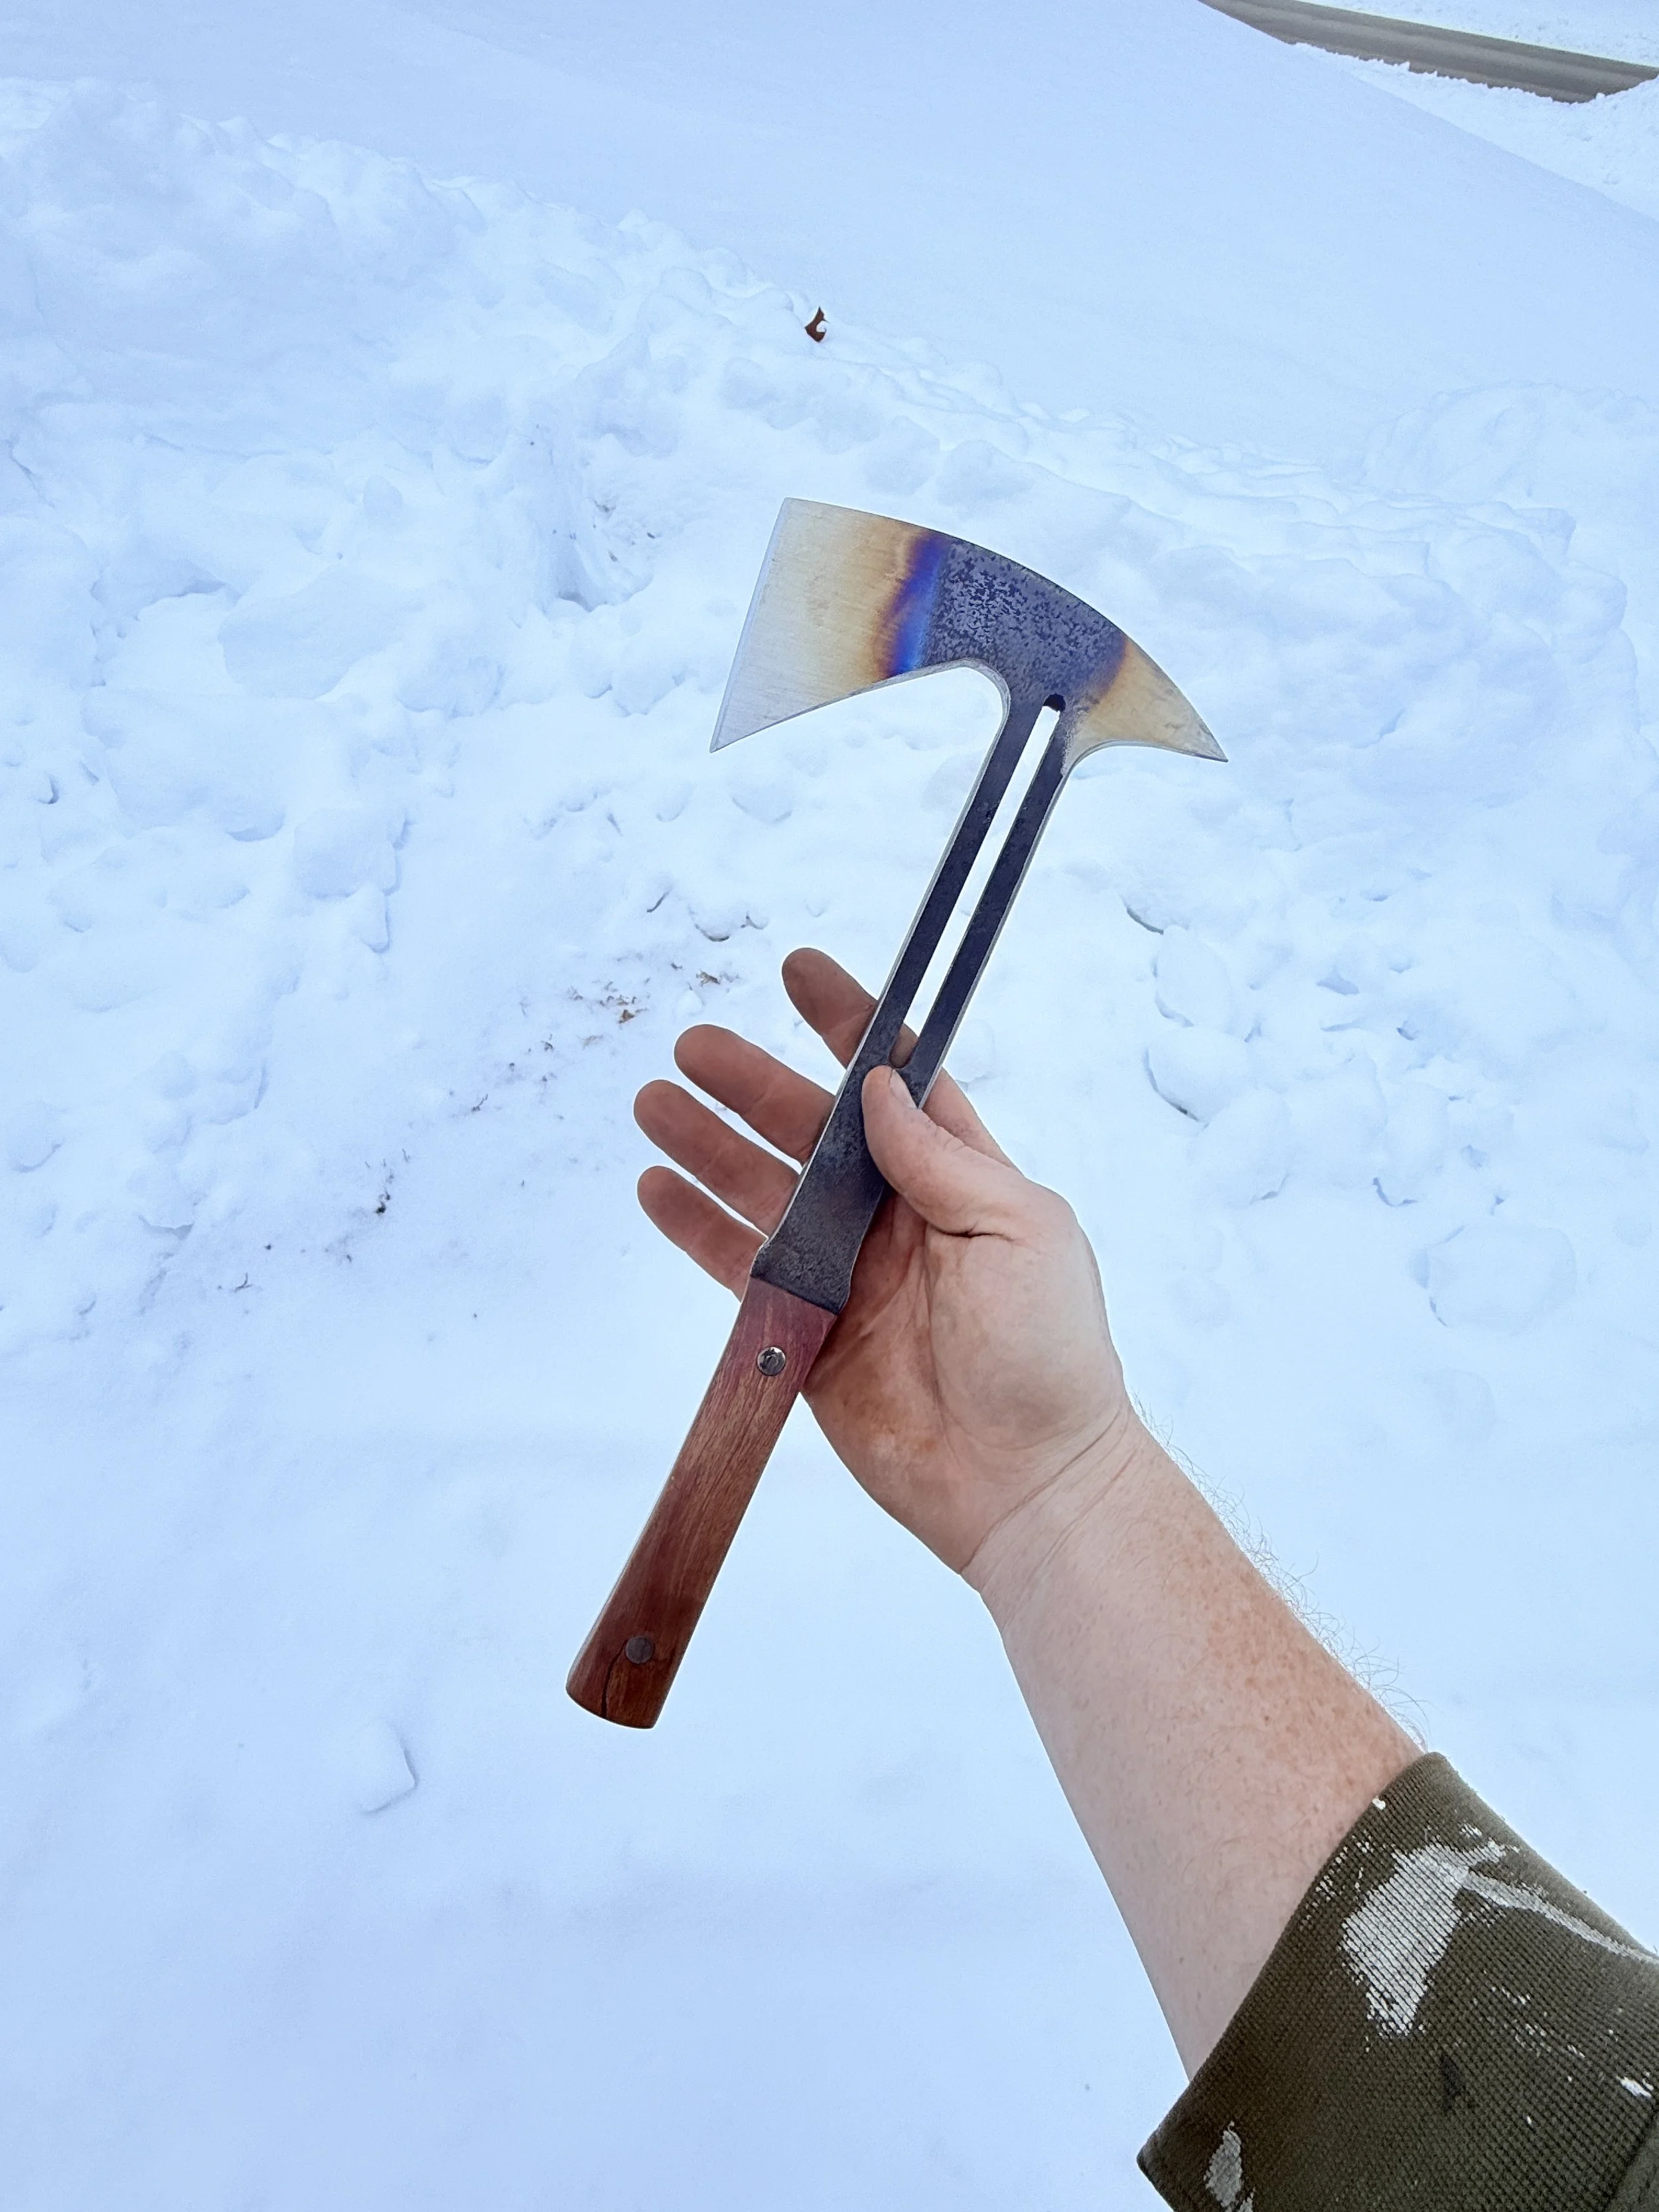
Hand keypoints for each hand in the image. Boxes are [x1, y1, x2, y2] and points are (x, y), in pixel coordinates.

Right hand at [634, 948, 1148, 1576]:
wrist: (1026, 1485)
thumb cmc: (1049, 1357)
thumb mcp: (1021, 1231)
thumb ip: (944, 1160)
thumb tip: (876, 1091)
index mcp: (959, 1181)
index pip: (894, 1083)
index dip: (848, 1025)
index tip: (799, 970)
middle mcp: (896, 1220)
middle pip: (809, 1133)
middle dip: (751, 1083)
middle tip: (695, 1045)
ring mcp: (847, 1278)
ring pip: (761, 1193)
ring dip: (708, 1147)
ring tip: (654, 1104)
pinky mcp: (808, 1338)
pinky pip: (740, 1271)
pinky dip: (697, 1229)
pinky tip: (659, 1189)